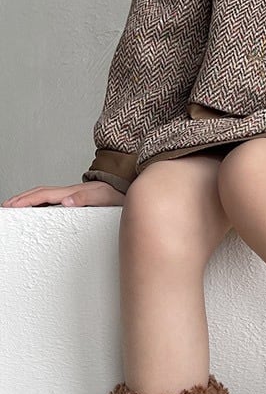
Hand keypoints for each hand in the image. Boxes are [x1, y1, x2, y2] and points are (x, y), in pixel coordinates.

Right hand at [1, 181, 124, 207]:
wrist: (126, 187)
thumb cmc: (116, 193)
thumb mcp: (102, 197)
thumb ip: (84, 199)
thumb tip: (65, 202)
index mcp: (71, 192)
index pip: (43, 196)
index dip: (26, 200)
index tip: (11, 205)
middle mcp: (69, 192)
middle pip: (39, 194)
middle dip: (21, 199)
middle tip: (6, 206)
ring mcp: (72, 194)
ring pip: (44, 195)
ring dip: (28, 199)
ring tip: (16, 206)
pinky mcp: (76, 197)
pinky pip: (53, 198)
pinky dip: (40, 201)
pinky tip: (39, 207)